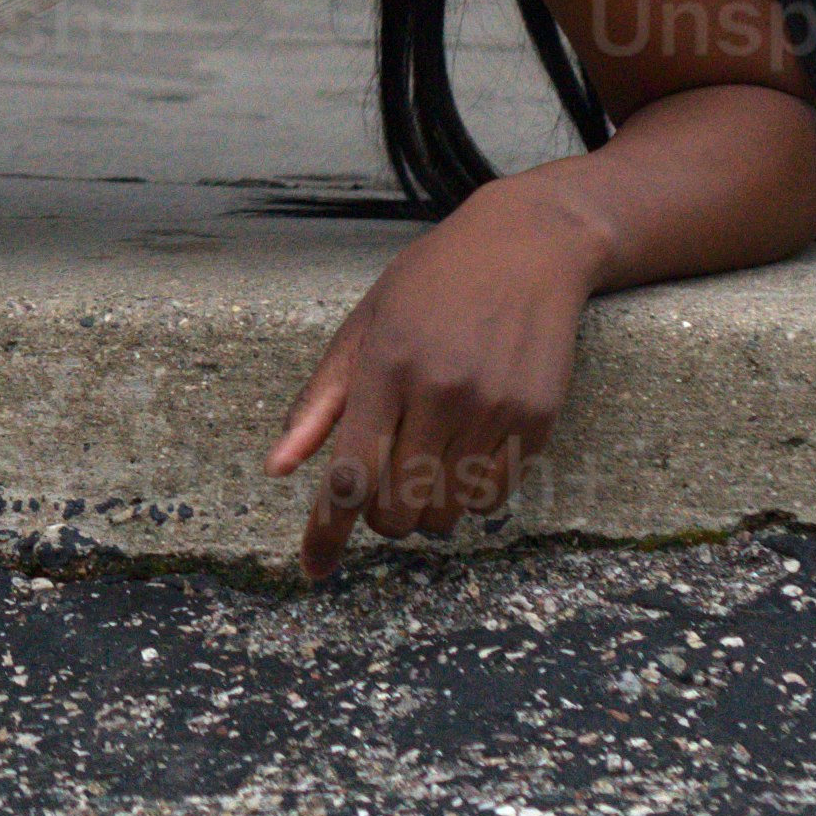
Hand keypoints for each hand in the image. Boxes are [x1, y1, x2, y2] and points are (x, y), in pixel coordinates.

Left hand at [266, 191, 593, 580]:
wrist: (528, 246)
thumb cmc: (433, 282)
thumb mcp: (364, 325)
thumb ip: (321, 401)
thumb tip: (278, 468)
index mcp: (385, 364)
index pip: (349, 474)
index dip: (327, 532)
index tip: (314, 569)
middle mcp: (440, 390)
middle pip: (400, 509)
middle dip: (383, 520)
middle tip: (383, 493)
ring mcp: (493, 406)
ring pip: (450, 513)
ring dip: (429, 514)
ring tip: (426, 472)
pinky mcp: (537, 418)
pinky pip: (496, 495)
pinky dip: (473, 496)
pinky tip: (468, 455)